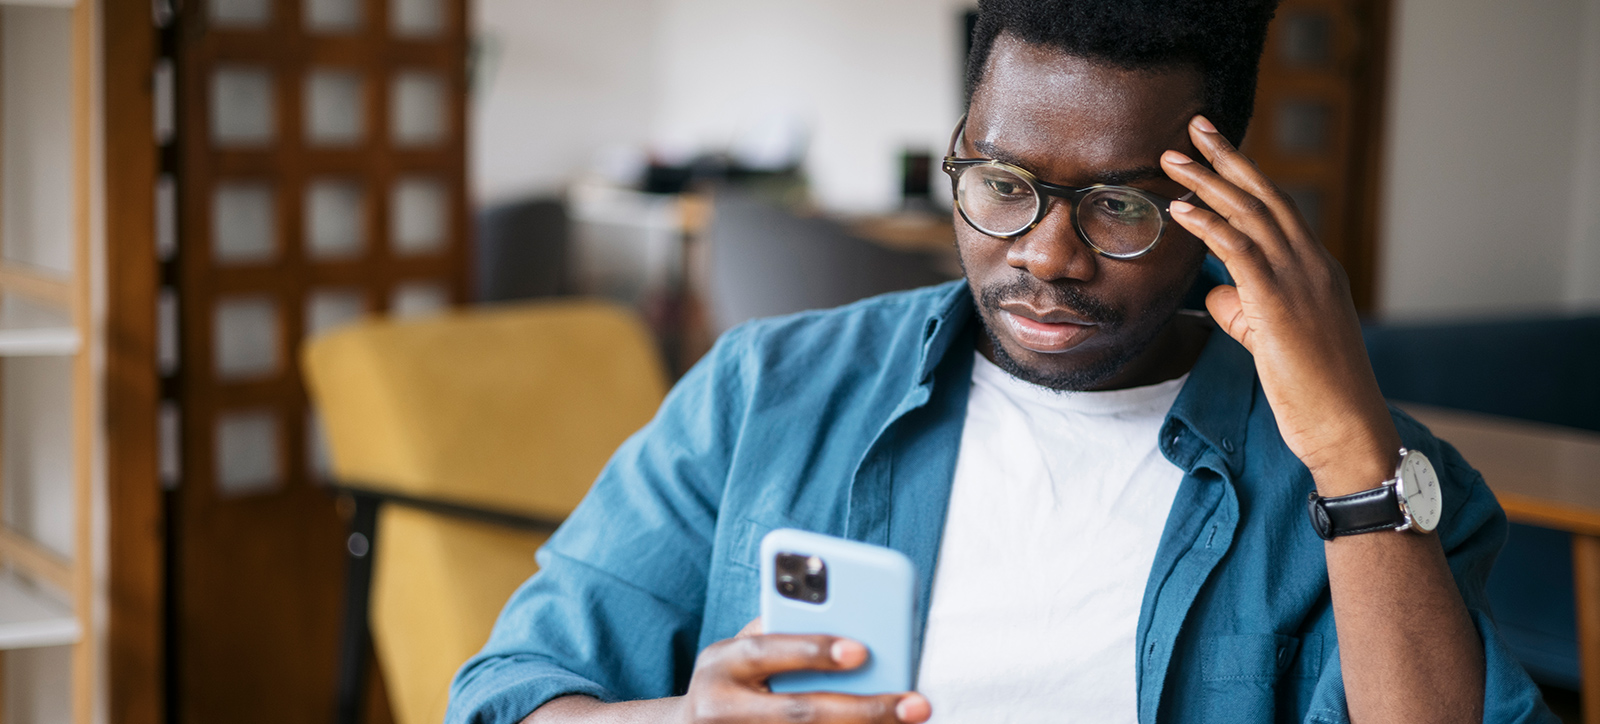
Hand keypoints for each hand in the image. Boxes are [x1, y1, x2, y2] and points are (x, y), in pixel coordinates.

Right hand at [675, 619, 930, 723]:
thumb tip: (849, 623)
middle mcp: (721, 709)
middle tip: (915, 704)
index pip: (766, 651)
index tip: (863, 649)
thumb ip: (779, 633)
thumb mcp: (738, 649)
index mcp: (719, 664)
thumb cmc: (730, 679)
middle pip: (799, 713)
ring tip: (909, 720)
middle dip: (863, 710)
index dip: (811, 649)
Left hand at [1159, 115, 1398, 491]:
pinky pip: (1240, 251)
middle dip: (1227, 158)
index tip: (1214, 147)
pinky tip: (1181, 209)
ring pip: (1250, 215)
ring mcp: (1300, 281)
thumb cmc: (1312, 392)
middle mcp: (1312, 265)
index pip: (1276, 208)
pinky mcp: (1280, 305)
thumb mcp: (1272, 340)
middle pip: (1264, 196)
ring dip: (1207, 182)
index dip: (1243, 174)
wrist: (1347, 429)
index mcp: (1316, 269)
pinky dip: (1208, 224)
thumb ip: (1245, 309)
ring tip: (1171, 159)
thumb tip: (1218, 289)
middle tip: (1193, 127)